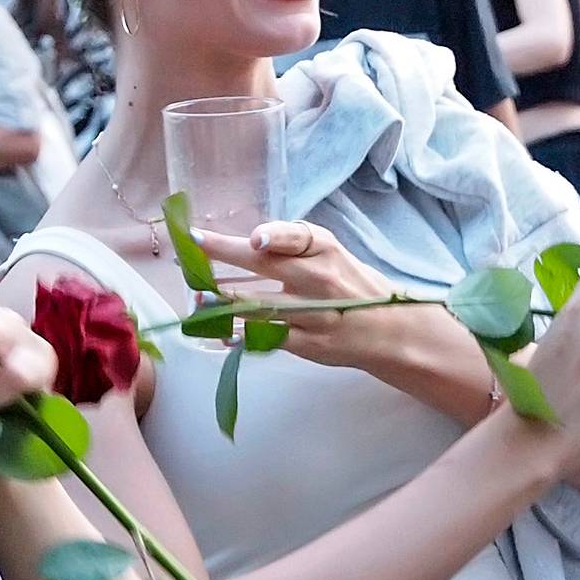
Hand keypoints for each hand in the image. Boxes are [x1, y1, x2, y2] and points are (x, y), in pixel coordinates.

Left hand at [195, 220, 466, 376]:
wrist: (388, 330)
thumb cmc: (352, 284)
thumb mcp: (331, 253)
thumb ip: (293, 243)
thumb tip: (247, 240)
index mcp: (325, 251)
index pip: (295, 236)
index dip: (272, 235)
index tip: (249, 238)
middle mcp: (318, 280)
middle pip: (264, 265)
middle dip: (222, 255)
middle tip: (191, 249)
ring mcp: (312, 315)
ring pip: (256, 306)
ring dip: (221, 300)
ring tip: (198, 295)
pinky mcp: (307, 344)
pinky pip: (263, 338)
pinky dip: (237, 334)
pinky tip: (218, 330)